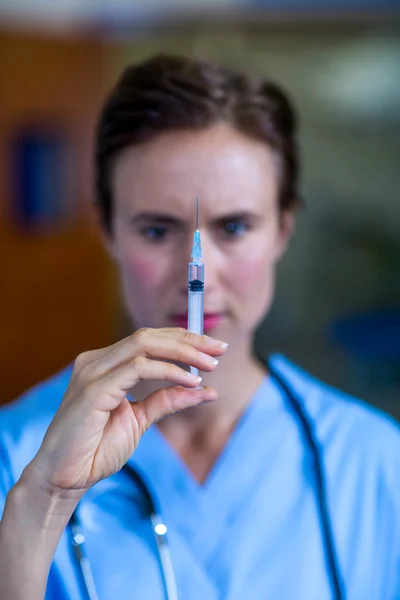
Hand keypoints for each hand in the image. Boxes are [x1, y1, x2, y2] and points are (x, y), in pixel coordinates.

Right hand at [30, 328, 226, 493]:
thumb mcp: (140, 420)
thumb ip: (167, 400)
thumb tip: (205, 389)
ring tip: (209, 366)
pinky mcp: (93, 388)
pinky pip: (138, 368)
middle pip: (149, 335)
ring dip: (183, 353)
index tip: (214, 348)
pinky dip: (168, 372)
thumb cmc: (96, 449)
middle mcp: (96, 361)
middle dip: (188, 340)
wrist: (65, 479)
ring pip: (144, 345)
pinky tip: (189, 381)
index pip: (149, 339)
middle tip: (219, 349)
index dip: (183, 339)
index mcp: (105, 363)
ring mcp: (92, 371)